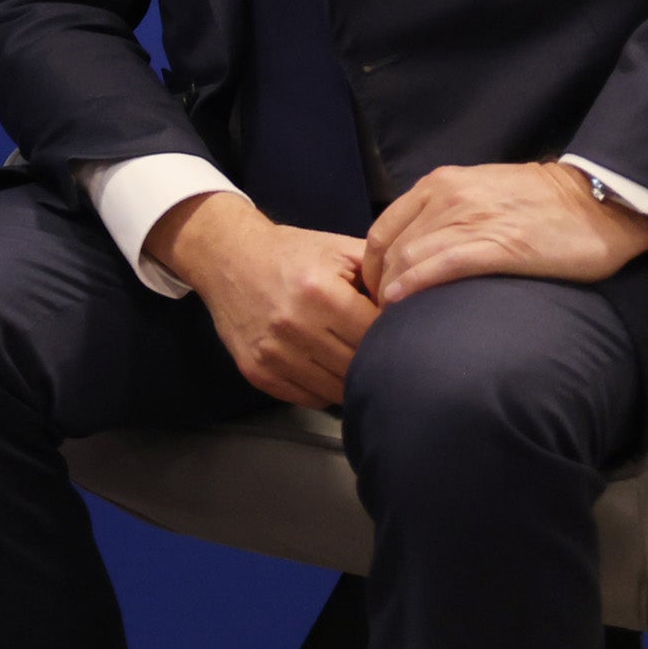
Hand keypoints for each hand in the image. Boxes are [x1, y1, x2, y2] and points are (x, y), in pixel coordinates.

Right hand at [148, 192, 380, 407]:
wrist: (225, 257)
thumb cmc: (289, 253)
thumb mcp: (338, 249)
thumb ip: (382, 273)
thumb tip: (422, 305)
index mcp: (321, 293)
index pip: (378, 335)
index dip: (394, 335)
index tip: (397, 332)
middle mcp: (295, 326)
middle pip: (360, 366)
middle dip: (374, 359)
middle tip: (379, 350)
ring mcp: (274, 353)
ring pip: (337, 390)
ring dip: (350, 379)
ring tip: (349, 357)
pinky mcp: (257, 372)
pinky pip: (309, 398)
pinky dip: (322, 388)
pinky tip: (321, 365)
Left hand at [358, 162, 647, 306]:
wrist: (598, 200)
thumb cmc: (541, 204)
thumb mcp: (478, 193)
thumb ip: (444, 214)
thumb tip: (416, 252)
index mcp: (438, 185)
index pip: (382, 229)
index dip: (370, 265)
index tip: (375, 292)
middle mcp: (446, 197)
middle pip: (389, 248)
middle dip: (377, 284)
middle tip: (380, 315)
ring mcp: (470, 220)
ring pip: (408, 258)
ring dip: (392, 291)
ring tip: (391, 320)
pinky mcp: (498, 245)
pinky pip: (441, 266)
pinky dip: (415, 285)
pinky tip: (403, 303)